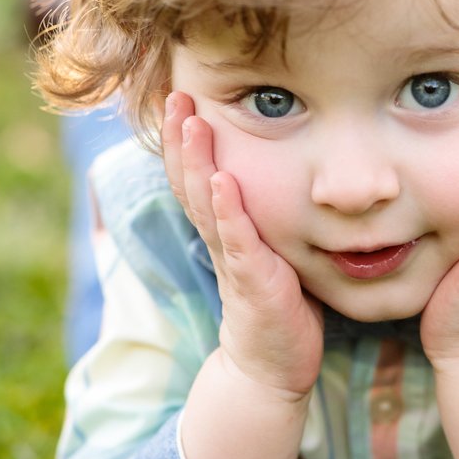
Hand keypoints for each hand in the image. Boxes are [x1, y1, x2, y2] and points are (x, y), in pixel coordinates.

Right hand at [162, 91, 323, 400]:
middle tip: (174, 93)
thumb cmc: (279, 302)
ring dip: (197, 160)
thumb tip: (283, 169)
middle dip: (182, 136)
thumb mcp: (272, 248)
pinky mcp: (252, 280)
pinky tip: (222, 181)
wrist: (274, 364)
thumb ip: (266, 215)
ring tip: (192, 121)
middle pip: (190, 179)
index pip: (198, 174)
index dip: (186, 137)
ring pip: (205, 202)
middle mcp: (221, 238)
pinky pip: (236, 240)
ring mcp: (233, 258)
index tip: (181, 95)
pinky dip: (227, 210)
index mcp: (225, 228)